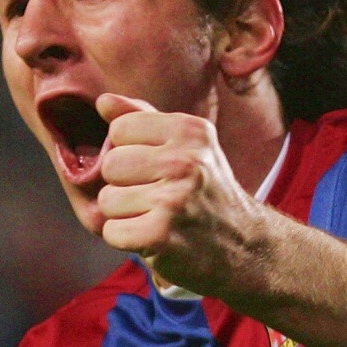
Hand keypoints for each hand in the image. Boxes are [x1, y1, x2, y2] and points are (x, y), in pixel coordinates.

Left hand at [95, 93, 265, 294]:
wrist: (244, 245)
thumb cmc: (204, 192)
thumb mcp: (186, 145)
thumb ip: (142, 118)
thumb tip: (103, 101)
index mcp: (190, 131)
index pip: (120, 129)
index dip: (130, 151)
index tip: (155, 168)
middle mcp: (185, 161)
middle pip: (111, 165)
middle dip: (124, 185)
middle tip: (154, 197)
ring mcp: (173, 199)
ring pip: (107, 200)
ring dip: (124, 215)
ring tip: (155, 217)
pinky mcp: (161, 235)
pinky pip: (112, 231)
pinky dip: (125, 239)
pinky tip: (152, 238)